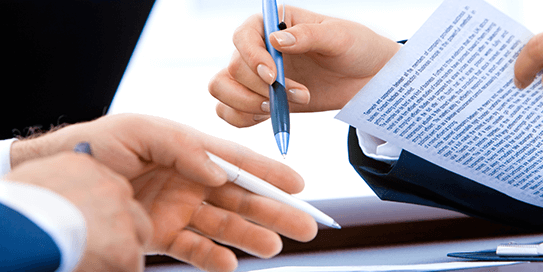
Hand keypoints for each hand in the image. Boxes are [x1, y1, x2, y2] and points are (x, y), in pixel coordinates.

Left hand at [10, 113, 317, 271]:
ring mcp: (178, 210)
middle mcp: (192, 182)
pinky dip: (212, 259)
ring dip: (251, 237)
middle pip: (241, 199)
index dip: (270, 174)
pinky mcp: (161, 235)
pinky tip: (230, 264)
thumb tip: (217, 173)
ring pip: (224, 227)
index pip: (238, 164)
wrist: (64, 175)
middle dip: (275, 211)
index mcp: (191, 153)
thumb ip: (183, 147)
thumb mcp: (141, 130)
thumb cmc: (101, 143)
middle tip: (307, 225)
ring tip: (275, 246)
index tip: (300, 186)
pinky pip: (193, 250)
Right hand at [209, 5, 400, 126]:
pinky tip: (271, 117)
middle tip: (299, 95)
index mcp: (272, 23)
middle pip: (232, 69)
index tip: (273, 77)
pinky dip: (243, 118)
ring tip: (282, 109)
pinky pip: (231, 112)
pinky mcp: (261, 100)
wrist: (368, 79)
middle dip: (261, 89)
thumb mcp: (339, 36)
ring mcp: (256, 77)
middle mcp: (258, 49)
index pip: (243, 36)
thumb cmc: (356, 48)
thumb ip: (308, 36)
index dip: (252, 58)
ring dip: (248, 105)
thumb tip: (275, 40)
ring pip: (223, 89)